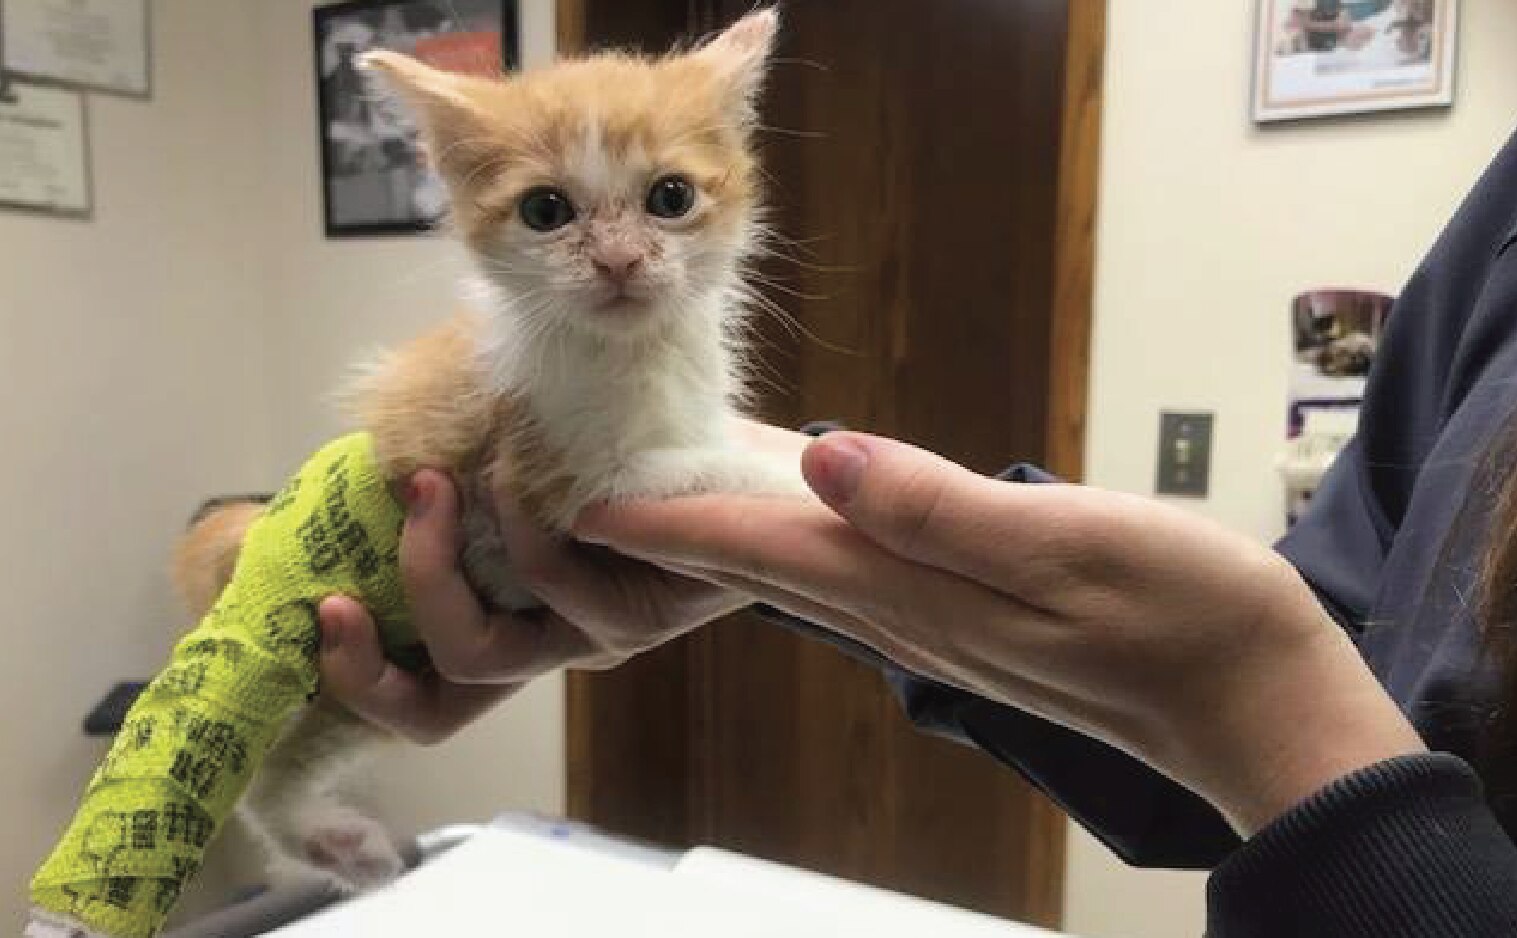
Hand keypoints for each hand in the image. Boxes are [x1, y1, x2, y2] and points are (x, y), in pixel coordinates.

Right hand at [317, 420, 809, 744]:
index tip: (323, 605)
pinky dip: (522, 524)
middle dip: (370, 652)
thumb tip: (384, 440)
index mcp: (510, 622)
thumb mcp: (520, 459)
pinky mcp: (645, 617)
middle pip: (435, 710)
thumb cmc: (624, 450)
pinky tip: (522, 468)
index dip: (357, 678)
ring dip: (437, 562)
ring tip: (446, 483)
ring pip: (487, 654)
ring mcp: (593, 639)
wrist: (745, 454)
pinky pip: (558, 587)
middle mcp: (546, 646)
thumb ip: (460, 471)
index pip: (421, 699)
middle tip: (354, 576)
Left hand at [575, 432, 1425, 834]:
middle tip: (593, 482)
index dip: (668, 519)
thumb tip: (820, 463)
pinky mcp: (969, 617)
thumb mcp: (1068, 543)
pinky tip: (798, 505)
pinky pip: (852, 572)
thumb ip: (938, 507)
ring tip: (668, 482)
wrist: (1252, 698)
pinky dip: (800, 535)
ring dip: (724, 531)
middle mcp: (905, 614)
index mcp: (915, 591)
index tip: (581, 498)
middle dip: (669, 530)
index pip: (759, 549)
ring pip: (798, 570)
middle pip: (757, 567)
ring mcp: (935, 622)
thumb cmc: (1185, 616)